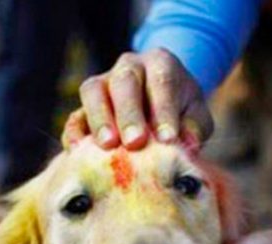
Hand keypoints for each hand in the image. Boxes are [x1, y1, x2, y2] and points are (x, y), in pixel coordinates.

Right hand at [62, 49, 212, 150]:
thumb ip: (195, 127)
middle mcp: (129, 66)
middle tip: (135, 143)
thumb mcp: (196, 115)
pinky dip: (75, 133)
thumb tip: (188, 145)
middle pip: (124, 81)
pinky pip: (75, 116)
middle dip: (129, 113)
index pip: (161, 80)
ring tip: (108, 145)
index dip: (164, 109)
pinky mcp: (84, 107)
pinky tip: (80, 151)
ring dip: (99, 118)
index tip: (168, 138)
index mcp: (160, 63)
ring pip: (93, 91)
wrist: (159, 105)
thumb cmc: (181, 111)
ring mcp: (103, 83)